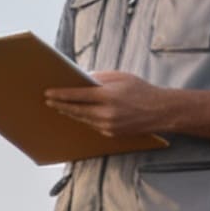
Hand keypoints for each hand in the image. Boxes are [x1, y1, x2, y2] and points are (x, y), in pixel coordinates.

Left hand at [44, 71, 174, 137]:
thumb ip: (99, 78)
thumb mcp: (121, 77)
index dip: (61, 95)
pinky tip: (75, 114)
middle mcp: (107, 113)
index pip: (78, 95)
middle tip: (48, 100)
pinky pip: (91, 125)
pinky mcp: (110, 133)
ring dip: (69, 113)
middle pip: (76, 110)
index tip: (48, 93)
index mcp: (108, 96)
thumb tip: (81, 79)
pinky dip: (83, 119)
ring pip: (82, 119)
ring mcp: (108, 125)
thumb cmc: (141, 90)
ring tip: (58, 106)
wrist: (161, 111)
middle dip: (60, 105)